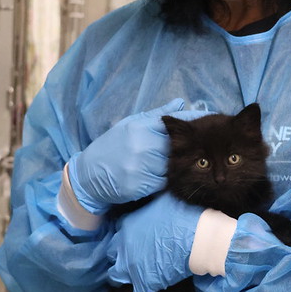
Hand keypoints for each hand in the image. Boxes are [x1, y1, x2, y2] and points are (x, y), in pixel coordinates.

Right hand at [67, 100, 206, 213]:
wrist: (88, 175)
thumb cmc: (112, 147)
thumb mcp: (130, 125)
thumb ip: (157, 116)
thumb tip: (181, 104)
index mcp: (139, 128)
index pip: (174, 128)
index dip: (189, 131)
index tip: (202, 131)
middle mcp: (140, 147)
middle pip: (176, 149)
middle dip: (185, 150)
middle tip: (196, 150)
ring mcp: (139, 168)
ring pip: (171, 167)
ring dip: (174, 167)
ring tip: (174, 164)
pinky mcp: (138, 187)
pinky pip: (162, 183)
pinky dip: (164, 180)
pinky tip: (160, 176)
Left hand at [106, 192, 202, 291]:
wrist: (198, 235)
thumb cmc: (183, 214)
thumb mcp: (162, 201)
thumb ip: (152, 205)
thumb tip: (156, 200)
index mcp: (127, 225)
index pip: (117, 231)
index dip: (123, 236)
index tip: (127, 236)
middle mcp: (123, 247)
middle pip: (113, 254)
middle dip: (117, 256)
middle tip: (125, 258)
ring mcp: (132, 268)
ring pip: (117, 276)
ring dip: (120, 278)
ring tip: (122, 282)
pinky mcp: (145, 285)